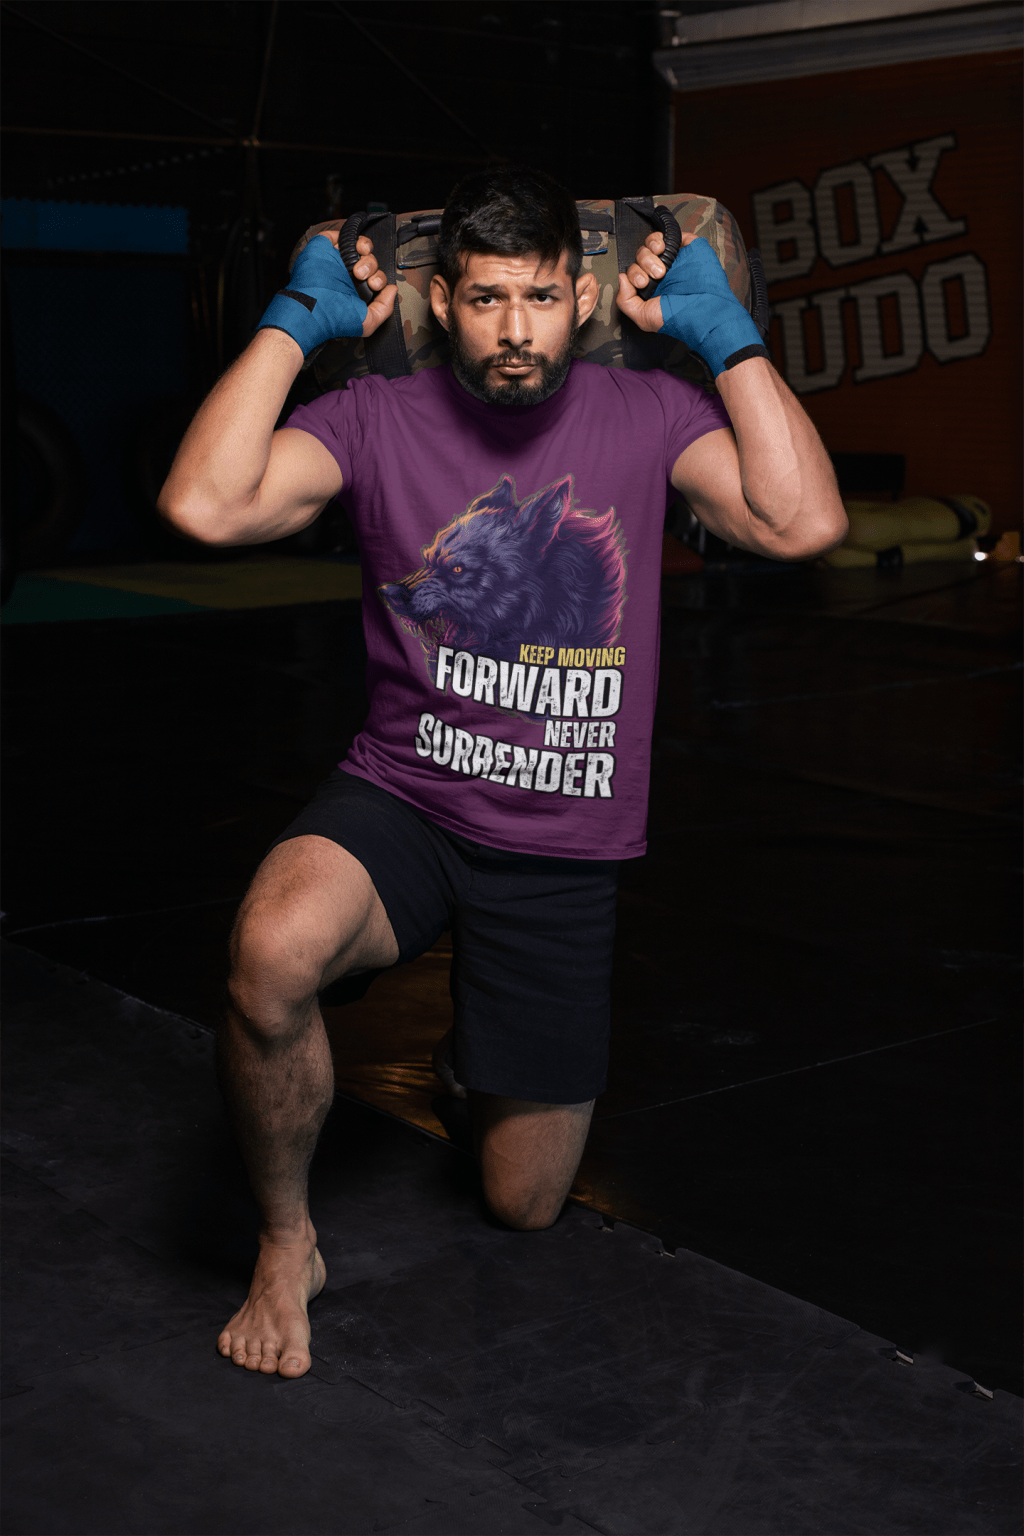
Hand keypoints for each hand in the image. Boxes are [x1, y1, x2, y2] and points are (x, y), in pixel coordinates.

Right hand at [258, 228, 396, 355]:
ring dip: (367, 252)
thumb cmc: (335, 318)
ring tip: (360, 264)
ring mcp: (336, 259)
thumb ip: (384, 309)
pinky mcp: (325, 246)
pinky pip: (344, 234)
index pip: (374, 278)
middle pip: (370, 261)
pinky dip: (354, 238)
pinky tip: (357, 249)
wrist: (312, 308)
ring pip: (361, 246)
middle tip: (363, 277)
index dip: (379, 279)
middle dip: (372, 267)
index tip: (375, 286)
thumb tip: (392, 290)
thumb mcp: (367, 322)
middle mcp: (347, 274)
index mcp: (356, 290)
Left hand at [615, 230, 697, 333]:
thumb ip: (625, 300)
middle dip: (643, 265)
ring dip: (649, 252)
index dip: (633, 274)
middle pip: (640, 255)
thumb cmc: (678, 316)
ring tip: (662, 267)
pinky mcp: (686, 246)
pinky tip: (662, 249)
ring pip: (650, 243)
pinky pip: (668, 234)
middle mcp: (660, 271)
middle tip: (656, 277)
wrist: (704, 308)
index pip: (633, 271)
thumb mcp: (643, 317)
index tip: (642, 284)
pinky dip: (660, 238)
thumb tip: (621, 278)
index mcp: (651, 286)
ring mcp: (673, 258)